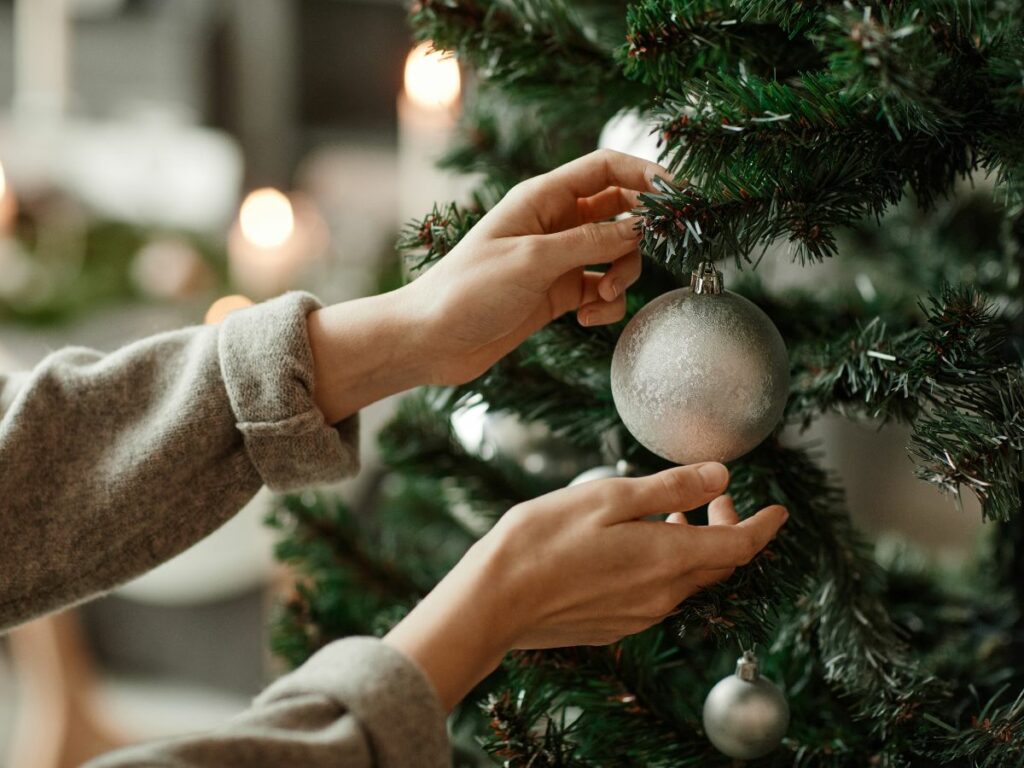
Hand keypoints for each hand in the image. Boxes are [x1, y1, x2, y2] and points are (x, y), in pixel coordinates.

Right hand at [384, 462, 787, 710]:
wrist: (495, 601)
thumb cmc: (544, 540)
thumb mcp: (610, 498)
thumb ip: (670, 488)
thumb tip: (720, 474)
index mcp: (668, 560)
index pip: (739, 546)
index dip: (764, 526)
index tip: (780, 510)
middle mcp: (663, 595)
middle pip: (718, 564)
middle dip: (727, 527)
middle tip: (715, 495)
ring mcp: (639, 615)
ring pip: (687, 579)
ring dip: (693, 545)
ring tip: (673, 512)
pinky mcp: (616, 625)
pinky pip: (659, 594)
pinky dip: (667, 565)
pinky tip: (638, 543)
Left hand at [409, 149, 669, 384]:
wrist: (432, 340)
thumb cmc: (469, 290)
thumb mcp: (534, 260)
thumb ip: (592, 241)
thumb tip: (642, 227)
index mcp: (542, 198)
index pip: (605, 168)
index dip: (645, 174)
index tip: (680, 195)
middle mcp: (553, 223)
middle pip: (619, 211)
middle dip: (638, 235)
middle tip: (648, 254)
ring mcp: (557, 258)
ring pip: (616, 253)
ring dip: (621, 275)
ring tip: (600, 297)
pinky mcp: (557, 293)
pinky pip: (600, 289)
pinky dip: (604, 304)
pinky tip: (585, 318)